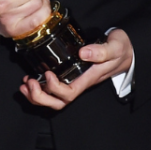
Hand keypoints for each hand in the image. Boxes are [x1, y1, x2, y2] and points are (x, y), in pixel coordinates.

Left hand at [18, 28, 133, 109]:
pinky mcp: (69, 76)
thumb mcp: (115, 47)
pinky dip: (38, 89)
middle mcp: (79, 83)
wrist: (125, 51)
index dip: (55, 89)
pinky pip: (52, 91)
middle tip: (30, 81)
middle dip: (40, 97)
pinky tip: (30, 79)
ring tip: (25, 83)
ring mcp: (74, 82)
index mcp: (88, 79)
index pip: (69, 93)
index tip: (49, 74)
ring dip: (36, 95)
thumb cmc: (120, 50)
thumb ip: (101, 51)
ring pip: (53, 100)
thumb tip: (83, 53)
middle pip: (58, 102)